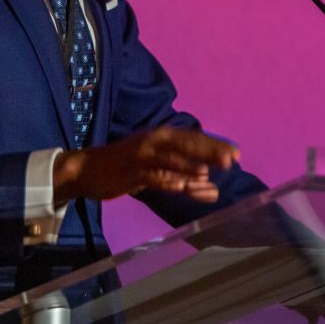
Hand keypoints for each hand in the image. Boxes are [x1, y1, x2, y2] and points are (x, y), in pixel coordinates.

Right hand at [53, 125, 237, 204]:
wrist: (87, 169)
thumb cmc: (127, 166)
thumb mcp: (157, 167)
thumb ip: (184, 176)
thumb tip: (212, 186)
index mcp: (163, 136)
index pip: (194, 138)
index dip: (215, 145)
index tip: (238, 152)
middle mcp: (154, 142)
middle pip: (186, 145)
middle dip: (209, 152)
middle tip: (232, 160)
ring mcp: (142, 157)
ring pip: (169, 160)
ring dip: (188, 166)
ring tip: (208, 173)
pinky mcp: (129, 173)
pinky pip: (150, 177)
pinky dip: (164, 180)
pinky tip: (179, 186)